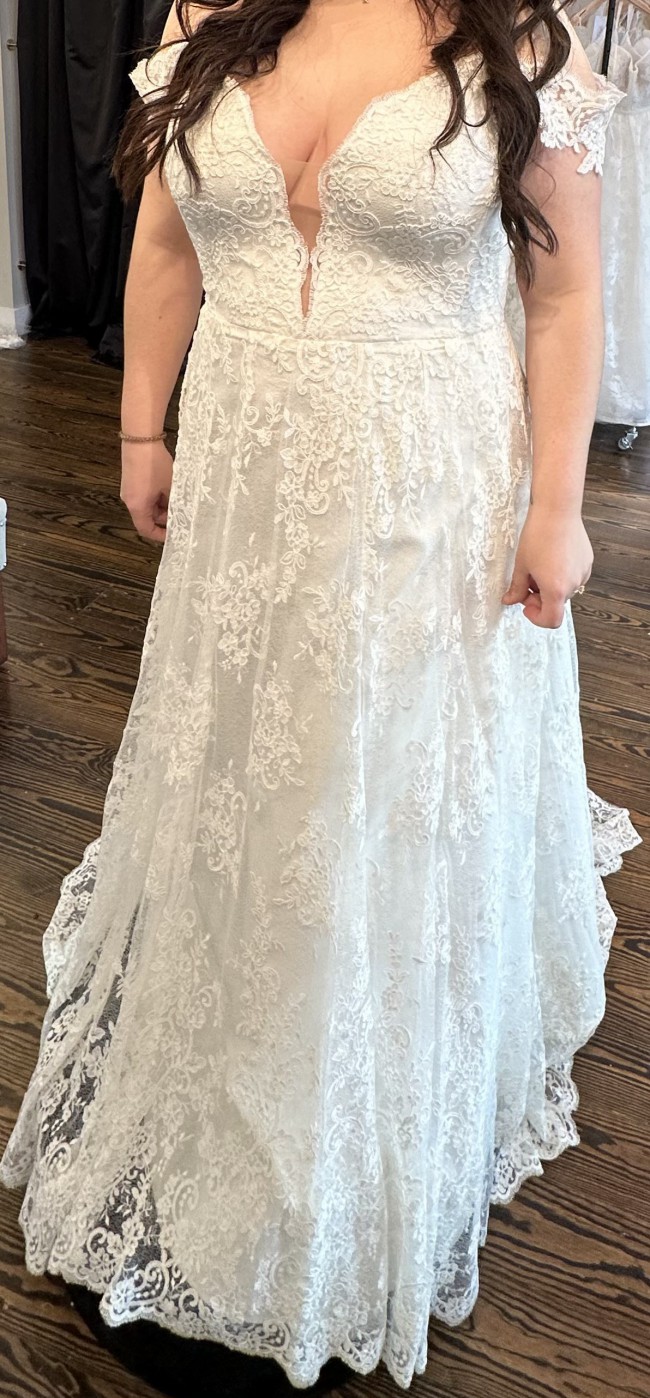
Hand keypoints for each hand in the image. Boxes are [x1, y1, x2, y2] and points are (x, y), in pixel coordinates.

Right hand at [120, 439, 173, 543]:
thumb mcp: (170, 486)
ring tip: (176, 497)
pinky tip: (168, 487)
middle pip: (147, 517)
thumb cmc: (154, 463)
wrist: (140, 438)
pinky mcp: (131, 480)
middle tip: (180, 512)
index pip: (146, 530)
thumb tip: (179, 513)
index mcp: (137, 506)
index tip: (172, 535)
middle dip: (164, 517)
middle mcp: (130, 500)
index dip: (159, 535)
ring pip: (147, 506)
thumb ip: (173, 503)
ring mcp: (129, 490)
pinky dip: (155, 496)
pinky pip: (144, 495)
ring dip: (161, 505)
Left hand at [501, 502, 592, 628]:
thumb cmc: (538, 534)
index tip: (526, 605)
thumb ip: (516, 587)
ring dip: (550, 586)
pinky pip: (573, 577)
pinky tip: (551, 558)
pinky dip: (561, 575)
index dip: (536, 618)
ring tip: (539, 565)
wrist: (557, 509)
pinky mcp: (587, 562)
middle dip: (539, 597)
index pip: (551, 621)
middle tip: (526, 580)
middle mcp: (573, 584)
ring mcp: (583, 573)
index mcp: (556, 589)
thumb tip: (509, 600)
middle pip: (556, 604)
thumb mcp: (522, 565)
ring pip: (564, 590)